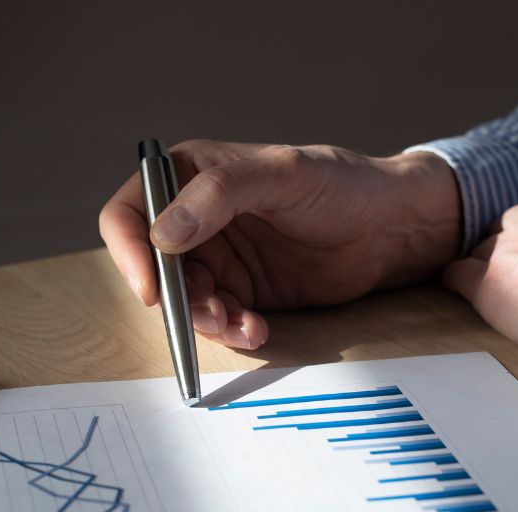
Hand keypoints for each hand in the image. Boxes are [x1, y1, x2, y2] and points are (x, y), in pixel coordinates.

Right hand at [100, 141, 458, 348]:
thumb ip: (220, 194)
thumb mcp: (281, 175)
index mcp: (192, 175)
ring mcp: (220, 258)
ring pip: (186, 300)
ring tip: (243, 323)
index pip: (132, 212)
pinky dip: (232, 330)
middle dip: (176, 297)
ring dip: (206, 320)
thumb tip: (162, 234)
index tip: (151, 288)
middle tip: (210, 314)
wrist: (389, 228)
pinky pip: (219, 318)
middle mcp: (197, 218)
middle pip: (154, 267)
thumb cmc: (340, 185)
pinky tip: (257, 329)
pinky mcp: (244, 290)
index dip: (128, 251)